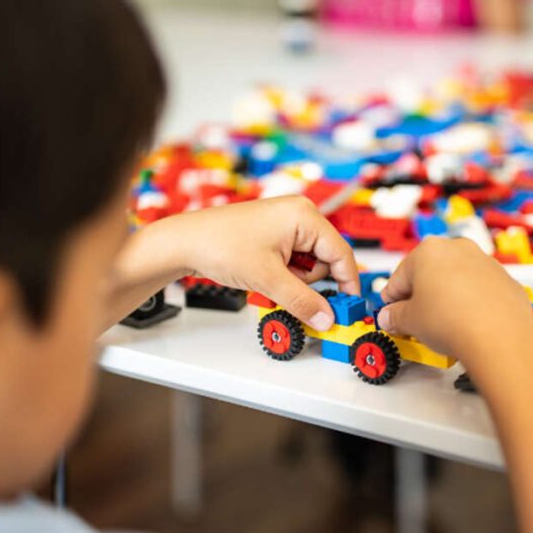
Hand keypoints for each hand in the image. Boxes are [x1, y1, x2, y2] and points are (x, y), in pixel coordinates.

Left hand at [165, 196, 358, 330]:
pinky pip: (295, 260)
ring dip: (295, 279)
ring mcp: (286, 223)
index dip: (347, 284)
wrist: (184, 243)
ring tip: (268, 277)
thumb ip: (303, 301)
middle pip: (327, 260)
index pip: (342, 253)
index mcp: (305, 215)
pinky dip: (285, 274)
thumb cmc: (219, 245)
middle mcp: (299, 214)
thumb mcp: (268, 279)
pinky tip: (265, 274)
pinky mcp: (275, 234)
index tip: (349, 308)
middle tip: (285, 287)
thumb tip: (327, 318)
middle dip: (309, 281)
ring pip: (310, 263)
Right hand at [377, 237, 532, 360]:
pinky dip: (471, 304)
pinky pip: (480, 291)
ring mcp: (485, 263)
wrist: (498, 336)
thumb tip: (391, 317)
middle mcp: (459, 250)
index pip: (399, 277)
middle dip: (421, 297)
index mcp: (429, 250)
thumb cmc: (455, 321)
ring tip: (443, 326)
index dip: (392, 299)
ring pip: (456, 281)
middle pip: (429, 274)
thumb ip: (395, 317)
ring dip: (446, 300)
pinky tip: (467, 324)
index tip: (391, 313)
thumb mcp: (410, 321)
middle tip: (415, 321)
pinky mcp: (504, 281)